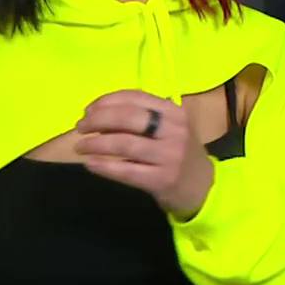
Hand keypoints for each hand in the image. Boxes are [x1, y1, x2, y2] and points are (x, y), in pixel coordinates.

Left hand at [75, 91, 215, 218]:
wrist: (204, 188)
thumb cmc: (179, 153)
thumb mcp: (170, 128)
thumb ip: (142, 117)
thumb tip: (98, 113)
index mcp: (174, 112)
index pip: (134, 97)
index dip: (106, 101)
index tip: (89, 110)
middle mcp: (174, 131)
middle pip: (127, 117)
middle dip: (97, 120)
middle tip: (80, 127)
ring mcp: (170, 156)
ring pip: (124, 144)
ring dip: (95, 144)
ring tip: (80, 146)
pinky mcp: (163, 179)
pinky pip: (126, 170)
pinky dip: (104, 166)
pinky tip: (90, 164)